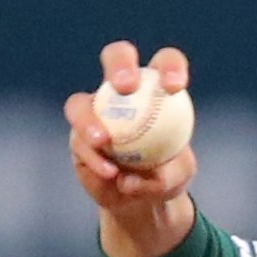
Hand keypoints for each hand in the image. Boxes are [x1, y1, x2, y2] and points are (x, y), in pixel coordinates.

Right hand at [67, 42, 196, 256]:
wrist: (141, 199)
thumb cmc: (166, 175)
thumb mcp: (179, 175)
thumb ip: (168, 171)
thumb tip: (142, 174)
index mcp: (156, 87)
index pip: (164, 62)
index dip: (170, 66)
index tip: (174, 87)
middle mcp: (122, 90)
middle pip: (116, 57)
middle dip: (120, 64)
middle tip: (126, 86)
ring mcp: (95, 110)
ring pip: (80, 103)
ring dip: (89, 119)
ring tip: (103, 141)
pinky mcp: (77, 138)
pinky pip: (79, 143)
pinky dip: (95, 159)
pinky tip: (110, 173)